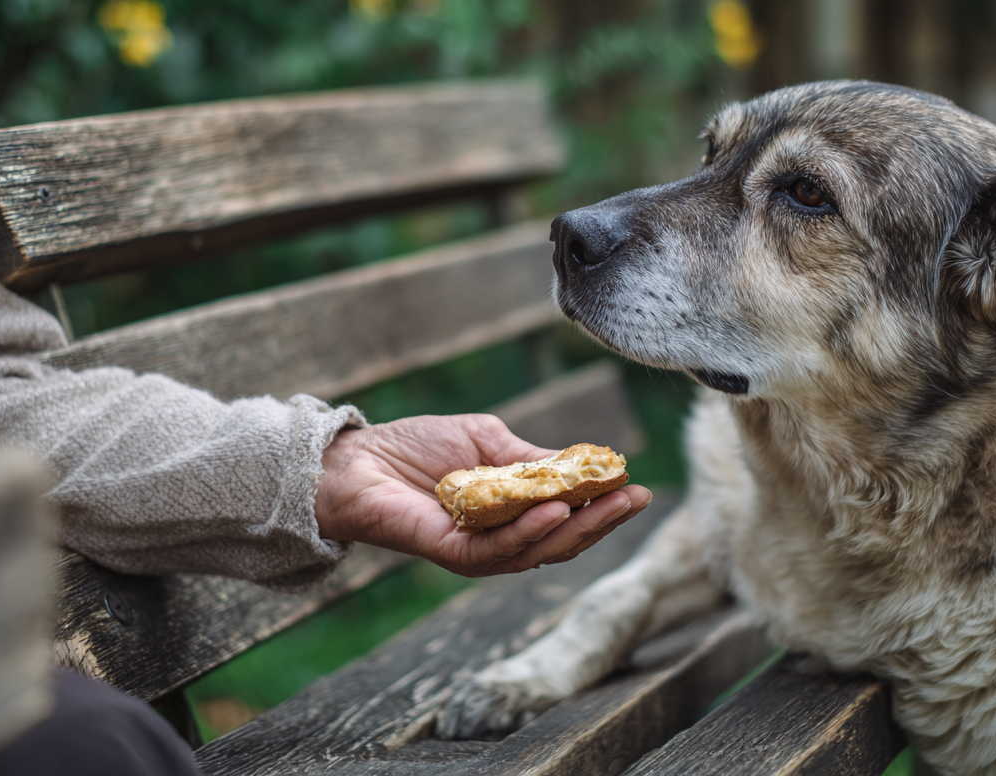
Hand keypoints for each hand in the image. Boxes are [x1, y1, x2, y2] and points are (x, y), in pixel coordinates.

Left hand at [314, 414, 651, 577]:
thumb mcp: (485, 441)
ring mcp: (477, 551)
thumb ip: (527, 459)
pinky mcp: (452, 554)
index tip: (636, 483)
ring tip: (610, 504)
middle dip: (604, 521)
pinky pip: (498, 551)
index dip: (602, 504)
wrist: (357, 459)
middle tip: (638, 497)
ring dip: (578, 529)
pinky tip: (556, 511)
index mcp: (510, 512)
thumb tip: (577, 466)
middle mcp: (498, 539)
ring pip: (538, 550)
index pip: (566, 516)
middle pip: (562, 540)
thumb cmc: (414, 447)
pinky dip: (529, 533)